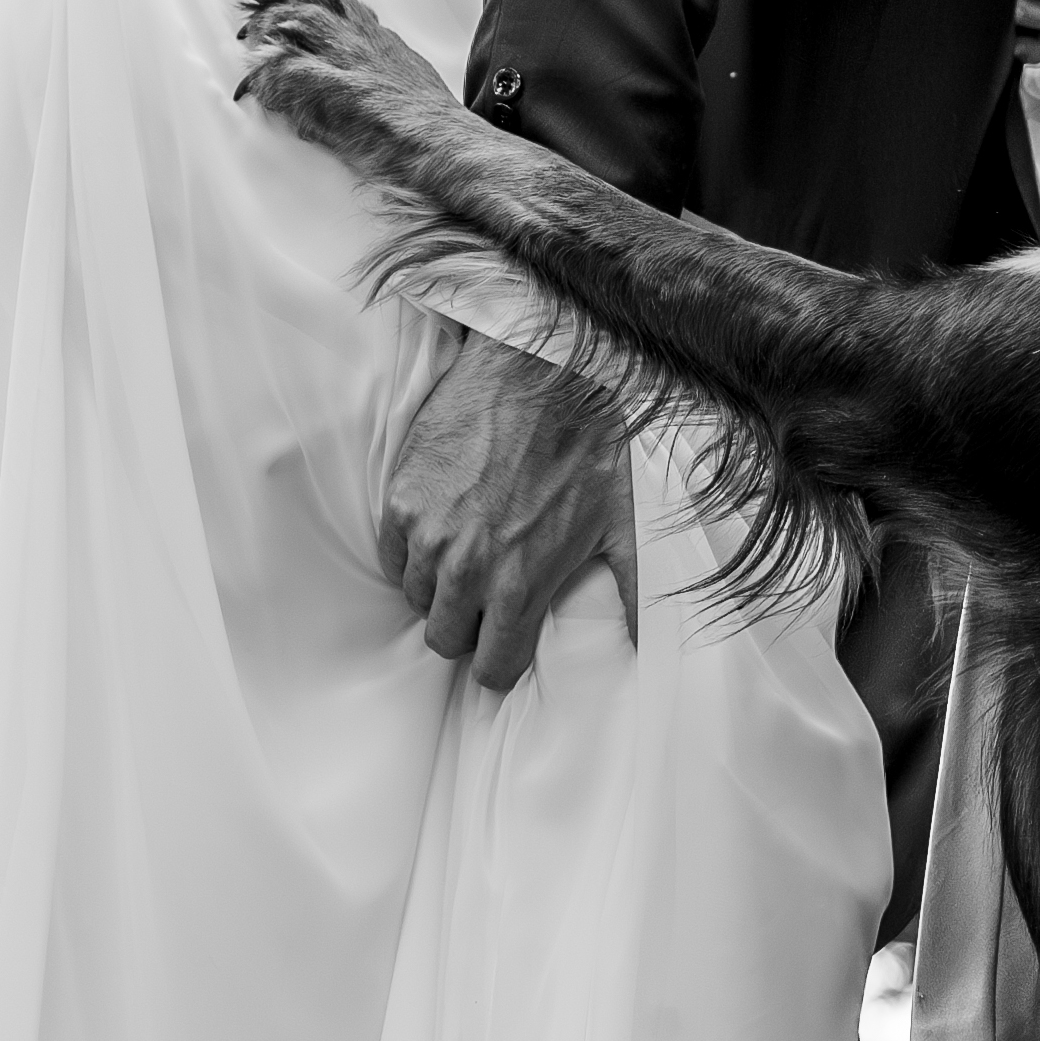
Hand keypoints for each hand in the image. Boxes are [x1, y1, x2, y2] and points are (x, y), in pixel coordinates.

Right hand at [378, 322, 637, 691]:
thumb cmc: (588, 445)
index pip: (492, 669)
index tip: (505, 646)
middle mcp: (468, 567)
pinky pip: (392, 557)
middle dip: (466, 629)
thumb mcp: (622, 524)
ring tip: (466, 558)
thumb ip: (630, 593)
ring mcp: (428, 533)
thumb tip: (647, 647)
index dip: (500, 663)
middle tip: (484, 600)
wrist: (540, 371)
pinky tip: (440, 531)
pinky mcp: (401, 499)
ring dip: (439, 589)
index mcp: (520, 584)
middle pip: (444, 641)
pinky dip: (411, 553)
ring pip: (416, 600)